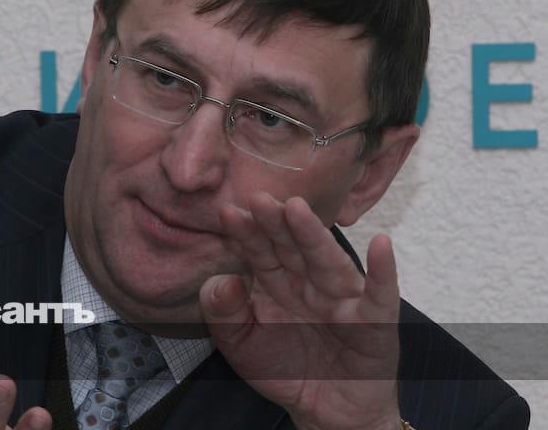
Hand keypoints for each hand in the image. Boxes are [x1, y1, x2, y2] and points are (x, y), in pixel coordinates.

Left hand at [199, 192, 400, 429]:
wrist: (324, 412)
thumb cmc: (283, 369)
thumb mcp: (240, 345)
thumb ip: (224, 313)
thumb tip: (225, 280)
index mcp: (277, 283)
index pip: (260, 252)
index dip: (245, 233)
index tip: (227, 212)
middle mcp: (308, 283)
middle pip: (291, 249)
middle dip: (275, 224)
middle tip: (259, 199)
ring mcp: (341, 299)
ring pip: (326, 263)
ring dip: (313, 236)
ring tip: (297, 209)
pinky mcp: (373, 323)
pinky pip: (379, 295)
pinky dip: (383, 271)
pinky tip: (381, 244)